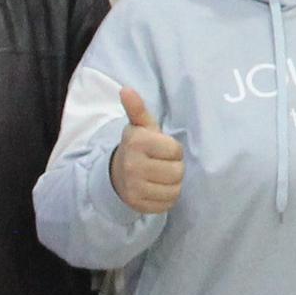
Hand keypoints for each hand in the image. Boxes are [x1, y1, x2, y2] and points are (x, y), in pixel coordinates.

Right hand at [109, 83, 184, 214]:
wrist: (117, 174)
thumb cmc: (138, 147)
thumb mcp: (140, 126)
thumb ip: (137, 108)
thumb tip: (126, 89)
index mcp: (136, 143)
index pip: (176, 151)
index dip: (173, 150)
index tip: (161, 148)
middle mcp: (133, 166)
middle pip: (178, 172)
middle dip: (174, 167)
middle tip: (161, 163)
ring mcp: (134, 188)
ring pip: (175, 189)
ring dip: (172, 183)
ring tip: (160, 176)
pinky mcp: (138, 205)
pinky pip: (167, 204)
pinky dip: (166, 197)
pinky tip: (156, 188)